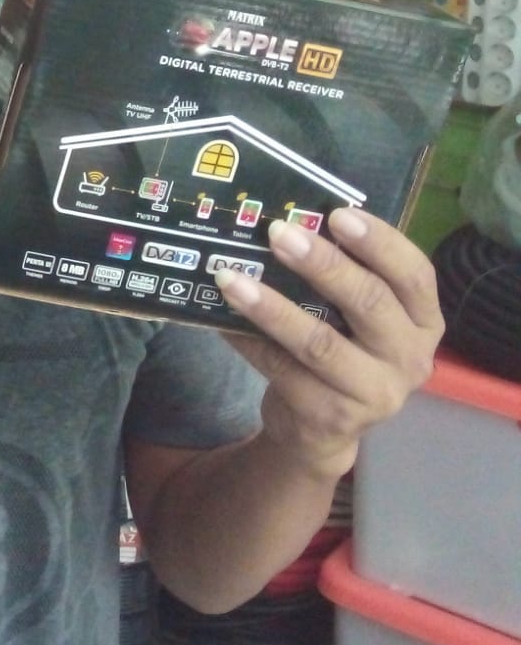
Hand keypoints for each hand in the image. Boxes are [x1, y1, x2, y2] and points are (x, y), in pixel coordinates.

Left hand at [215, 207, 443, 479]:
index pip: (415, 275)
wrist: (323, 430)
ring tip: (231, 278)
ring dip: (271, 307)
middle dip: (322, 265)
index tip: (338, 214)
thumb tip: (289, 223)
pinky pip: (282, 370)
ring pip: (319, 343)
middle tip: (278, 233)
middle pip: (369, 303)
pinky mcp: (331, 416)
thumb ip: (344, 279)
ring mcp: (374, 393)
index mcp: (423, 322)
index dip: (380, 242)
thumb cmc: (342, 351)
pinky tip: (222, 319)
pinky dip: (249, 341)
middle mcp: (410, 358)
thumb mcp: (358, 319)